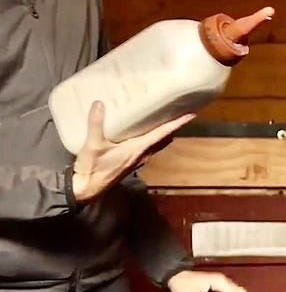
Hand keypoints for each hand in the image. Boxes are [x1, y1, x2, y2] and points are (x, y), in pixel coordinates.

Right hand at [72, 101, 194, 203]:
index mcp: (138, 149)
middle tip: (180, 112)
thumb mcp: (93, 145)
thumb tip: (99, 103)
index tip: (191, 115)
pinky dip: (152, 138)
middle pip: (164, 139)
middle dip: (173, 127)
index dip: (177, 124)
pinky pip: (147, 147)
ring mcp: (137, 159)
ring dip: (164, 133)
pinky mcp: (130, 162)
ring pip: (157, 144)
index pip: (162, 134)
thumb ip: (96, 124)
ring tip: (166, 119)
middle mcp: (142, 154)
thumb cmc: (93, 168)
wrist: (87, 189)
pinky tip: (144, 132)